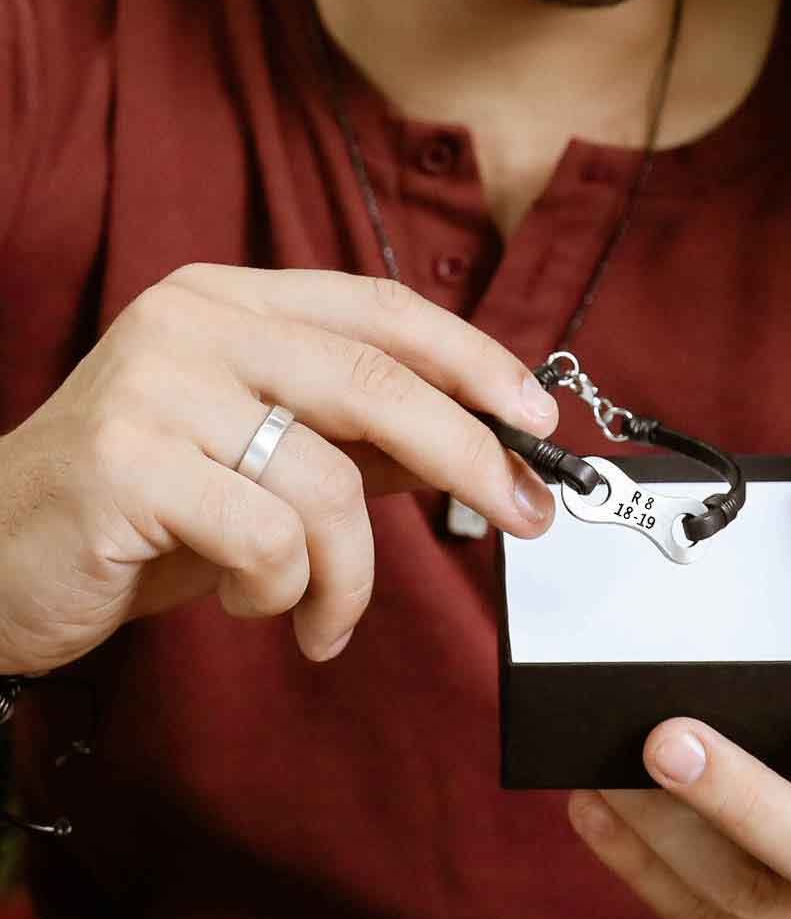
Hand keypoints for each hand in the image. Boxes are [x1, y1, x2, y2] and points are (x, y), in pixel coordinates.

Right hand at [0, 264, 558, 671]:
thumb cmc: (148, 511)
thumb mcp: (269, 466)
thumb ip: (365, 445)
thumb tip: (484, 450)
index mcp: (233, 304)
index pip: (383, 312)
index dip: (475, 361)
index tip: (537, 419)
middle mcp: (194, 324)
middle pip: (377, 382)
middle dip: (470, 458)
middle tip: (524, 516)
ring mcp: (155, 386)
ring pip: (330, 482)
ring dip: (350, 574)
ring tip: (322, 614)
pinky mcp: (126, 462)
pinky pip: (269, 540)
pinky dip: (286, 594)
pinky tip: (254, 607)